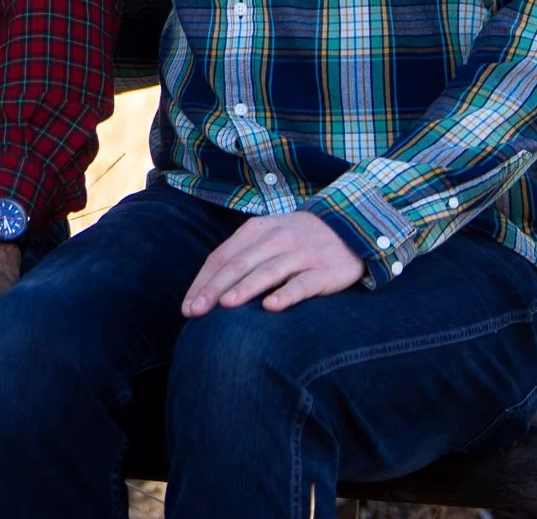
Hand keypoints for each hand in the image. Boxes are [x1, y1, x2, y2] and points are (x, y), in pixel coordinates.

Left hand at [181, 210, 363, 317]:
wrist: (349, 225)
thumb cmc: (296, 239)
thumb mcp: (267, 237)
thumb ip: (241, 256)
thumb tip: (207, 288)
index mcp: (256, 230)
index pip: (221, 257)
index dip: (203, 282)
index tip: (187, 307)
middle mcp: (276, 239)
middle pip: (238, 265)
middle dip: (214, 289)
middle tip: (195, 312)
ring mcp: (301, 254)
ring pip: (267, 272)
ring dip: (244, 288)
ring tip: (224, 305)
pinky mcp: (324, 270)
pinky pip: (303, 284)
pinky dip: (286, 294)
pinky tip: (271, 307)